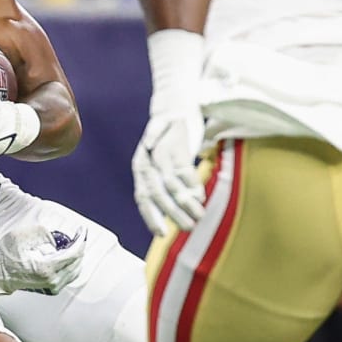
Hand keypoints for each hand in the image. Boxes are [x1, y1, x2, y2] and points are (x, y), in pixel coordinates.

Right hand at [0, 219, 86, 295]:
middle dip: (78, 248)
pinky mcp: (51, 289)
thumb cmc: (5, 256)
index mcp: (46, 268)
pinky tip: (65, 256)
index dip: (79, 241)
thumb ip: (42, 233)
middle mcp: (52, 280)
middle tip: (77, 236)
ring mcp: (53, 287)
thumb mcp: (21, 236)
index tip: (81, 232)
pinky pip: (69, 276)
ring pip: (75, 270)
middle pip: (77, 263)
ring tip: (71, 245)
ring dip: (75, 257)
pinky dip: (70, 265)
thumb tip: (56, 237)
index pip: (73, 254)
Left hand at [131, 108, 205, 235]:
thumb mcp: (159, 163)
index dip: (151, 216)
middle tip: (187, 228)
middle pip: (157, 193)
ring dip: (185, 203)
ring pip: (172, 184)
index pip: (142, 198)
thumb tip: (165, 214)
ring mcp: (162, 153)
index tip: (161, 234)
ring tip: (198, 217)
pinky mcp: (178, 144)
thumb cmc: (167, 141)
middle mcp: (147, 161)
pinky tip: (200, 198)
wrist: (175, 106)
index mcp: (140, 168)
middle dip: (172, 213)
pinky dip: (192, 185)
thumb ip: (160, 186)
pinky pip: (184, 169)